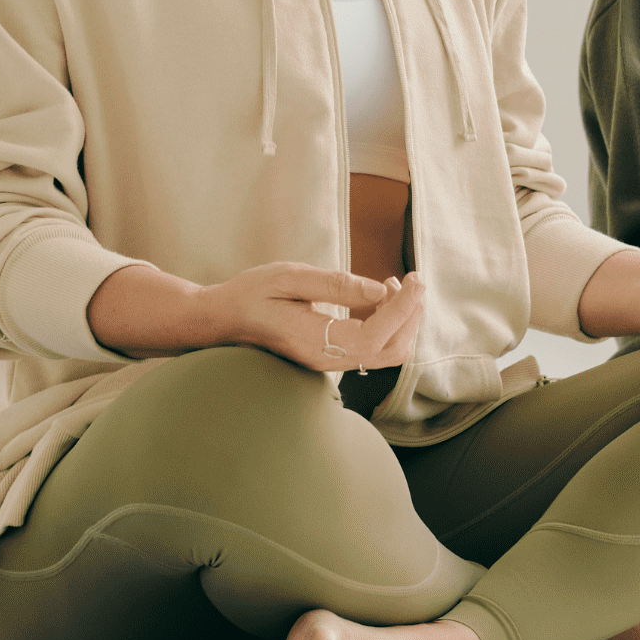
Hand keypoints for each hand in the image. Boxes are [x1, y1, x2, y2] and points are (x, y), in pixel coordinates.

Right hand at [212, 263, 425, 372]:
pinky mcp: (330, 359)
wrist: (223, 320)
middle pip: (389, 350)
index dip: (403, 309)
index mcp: (313, 340)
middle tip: (412, 279)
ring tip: (396, 286)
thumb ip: (335, 284)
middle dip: (410, 315)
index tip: (416, 279)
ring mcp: (328, 363)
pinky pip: (371, 350)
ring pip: (384, 354)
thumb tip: (380, 290)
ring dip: (401, 321)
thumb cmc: (251, 294)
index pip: (374, 336)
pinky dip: (388, 325)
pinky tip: (380, 299)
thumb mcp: (289, 276)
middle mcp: (324, 360)